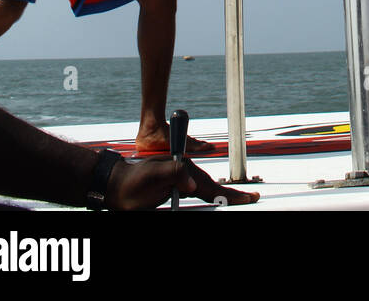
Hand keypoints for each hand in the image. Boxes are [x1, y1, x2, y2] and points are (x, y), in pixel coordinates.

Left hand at [106, 157, 259, 210]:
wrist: (116, 185)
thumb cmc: (132, 180)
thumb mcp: (153, 173)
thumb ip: (174, 172)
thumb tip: (193, 184)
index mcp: (183, 171)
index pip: (209, 184)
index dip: (228, 193)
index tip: (246, 196)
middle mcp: (184, 176)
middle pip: (212, 187)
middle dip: (231, 194)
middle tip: (251, 197)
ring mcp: (179, 183)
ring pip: (206, 190)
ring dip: (223, 195)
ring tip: (240, 198)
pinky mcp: (173, 192)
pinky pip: (196, 195)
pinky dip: (210, 196)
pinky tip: (215, 197)